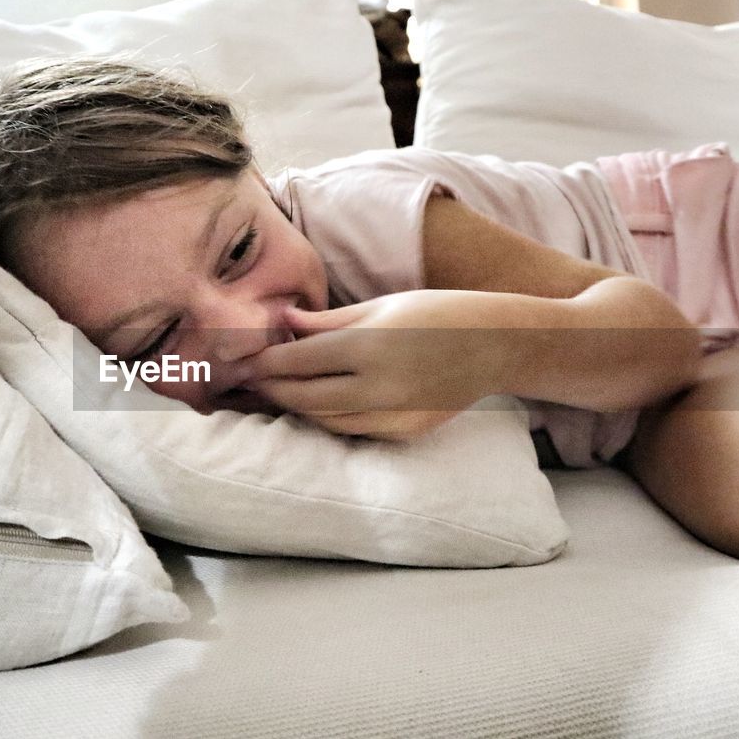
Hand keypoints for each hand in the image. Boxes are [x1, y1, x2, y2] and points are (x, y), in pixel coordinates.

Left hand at [240, 290, 515, 439]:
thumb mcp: (381, 306)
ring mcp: (391, 414)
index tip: (243, 359)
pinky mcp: (401, 432)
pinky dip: (326, 418)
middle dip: (271, 388)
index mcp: (369, 345)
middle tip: (247, 380)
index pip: (298, 361)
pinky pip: (351, 429)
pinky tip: (314, 404)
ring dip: (295, 406)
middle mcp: (377, 385)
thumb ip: (327, 321)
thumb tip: (282, 321)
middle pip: (304, 396)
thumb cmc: (437, 314)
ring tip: (276, 391)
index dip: (265, 362)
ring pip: (323, 419)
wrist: (495, 347)